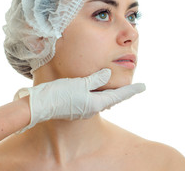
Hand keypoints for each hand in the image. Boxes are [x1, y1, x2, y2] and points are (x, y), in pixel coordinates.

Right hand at [14, 69, 145, 131]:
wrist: (40, 106)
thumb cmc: (60, 94)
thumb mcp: (80, 83)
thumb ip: (96, 78)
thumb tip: (108, 73)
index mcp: (96, 103)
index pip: (119, 95)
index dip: (132, 90)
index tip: (143, 86)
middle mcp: (92, 109)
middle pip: (111, 99)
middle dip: (120, 92)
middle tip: (130, 86)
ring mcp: (83, 110)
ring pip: (100, 99)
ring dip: (107, 92)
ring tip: (113, 85)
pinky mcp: (75, 108)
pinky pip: (90, 100)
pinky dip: (95, 93)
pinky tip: (93, 88)